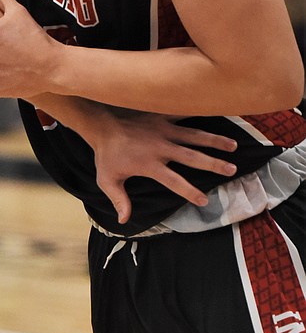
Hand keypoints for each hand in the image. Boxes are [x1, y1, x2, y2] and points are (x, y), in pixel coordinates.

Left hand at [82, 109, 237, 225]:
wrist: (100, 124)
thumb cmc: (105, 155)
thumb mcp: (107, 181)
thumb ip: (118, 200)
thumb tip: (124, 220)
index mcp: (150, 164)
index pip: (174, 181)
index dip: (190, 192)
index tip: (204, 200)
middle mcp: (161, 147)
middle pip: (192, 157)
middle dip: (213, 163)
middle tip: (232, 170)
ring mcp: (163, 130)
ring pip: (194, 135)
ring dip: (214, 140)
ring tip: (233, 146)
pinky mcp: (161, 117)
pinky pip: (183, 114)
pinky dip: (199, 113)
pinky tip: (216, 112)